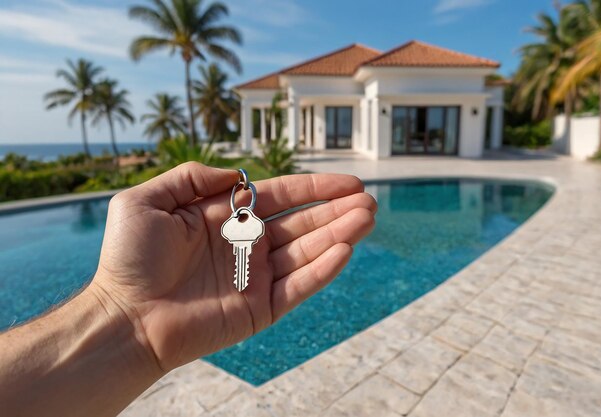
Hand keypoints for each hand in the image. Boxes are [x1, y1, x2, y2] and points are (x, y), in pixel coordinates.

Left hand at [91, 162, 375, 371]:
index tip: (348, 182)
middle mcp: (247, 244)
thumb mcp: (147, 200)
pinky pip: (299, 286)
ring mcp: (256, 277)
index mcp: (227, 218)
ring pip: (308, 252)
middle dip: (336, 211)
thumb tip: (237, 174)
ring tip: (367, 218)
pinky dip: (323, 269)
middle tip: (369, 202)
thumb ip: (192, 177)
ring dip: (339, 234)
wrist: (124, 317)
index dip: (315, 188)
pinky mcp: (260, 308)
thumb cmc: (129, 259)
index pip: (282, 197)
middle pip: (303, 223)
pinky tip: (344, 250)